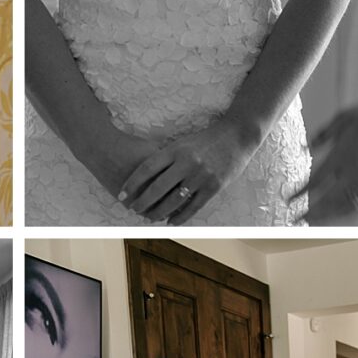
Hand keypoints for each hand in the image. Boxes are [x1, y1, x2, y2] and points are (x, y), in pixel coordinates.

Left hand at [117, 118, 261, 224]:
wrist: (236, 135)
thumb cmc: (205, 139)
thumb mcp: (182, 143)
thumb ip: (165, 157)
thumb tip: (144, 175)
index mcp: (176, 150)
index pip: (147, 168)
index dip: (132, 184)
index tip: (121, 195)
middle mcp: (186, 163)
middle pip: (157, 188)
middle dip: (142, 202)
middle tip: (133, 209)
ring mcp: (200, 176)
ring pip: (174, 201)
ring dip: (159, 213)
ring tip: (149, 218)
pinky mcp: (213, 187)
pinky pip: (193, 207)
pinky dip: (180, 217)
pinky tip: (170, 222)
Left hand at [295, 100, 357, 221]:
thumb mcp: (345, 116)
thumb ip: (324, 133)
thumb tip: (307, 147)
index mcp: (343, 153)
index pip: (317, 180)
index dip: (301, 192)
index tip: (289, 199)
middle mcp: (355, 169)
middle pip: (328, 198)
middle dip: (311, 211)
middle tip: (296, 219)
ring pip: (344, 204)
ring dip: (327, 215)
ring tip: (313, 220)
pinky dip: (346, 212)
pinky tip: (337, 215)